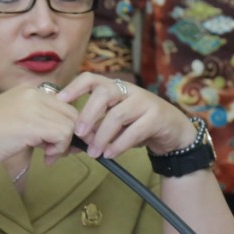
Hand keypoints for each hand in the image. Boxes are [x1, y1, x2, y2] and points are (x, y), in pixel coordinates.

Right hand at [0, 85, 79, 166]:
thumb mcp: (16, 118)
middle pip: (70, 113)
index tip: (54, 143)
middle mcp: (32, 93)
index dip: (64, 125)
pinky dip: (59, 150)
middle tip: (55, 152)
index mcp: (27, 90)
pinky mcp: (35, 124)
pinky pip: (64, 135)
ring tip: (48, 156)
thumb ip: (37, 120)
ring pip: (70, 124)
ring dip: (63, 145)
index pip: (62, 104)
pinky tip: (45, 158)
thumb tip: (65, 132)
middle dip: (68, 135)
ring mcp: (34, 107)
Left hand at [55, 73, 194, 158]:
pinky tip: (109, 154)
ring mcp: (144, 101)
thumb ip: (95, 128)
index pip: (91, 78)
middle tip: (78, 133)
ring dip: (102, 136)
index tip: (60, 101)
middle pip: (104, 92)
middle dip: (88, 113)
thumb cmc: (137, 125)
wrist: (173, 132)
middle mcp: (129, 90)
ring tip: (94, 152)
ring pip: (117, 114)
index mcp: (115, 87)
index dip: (74, 87)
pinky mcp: (156, 117)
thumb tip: (68, 143)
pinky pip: (134, 131)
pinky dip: (119, 145)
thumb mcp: (115, 123)